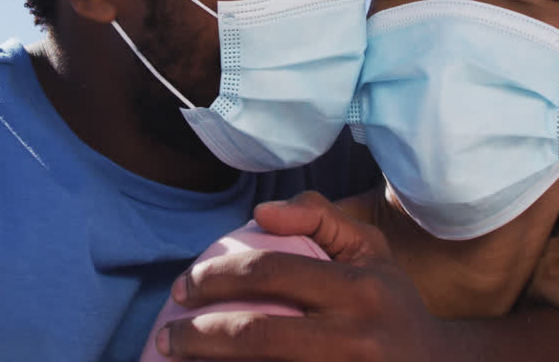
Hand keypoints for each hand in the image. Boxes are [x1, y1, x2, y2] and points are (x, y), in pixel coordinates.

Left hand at [158, 191, 448, 360]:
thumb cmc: (392, 305)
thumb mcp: (371, 250)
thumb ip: (320, 216)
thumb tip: (260, 212)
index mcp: (358, 288)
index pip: (271, 272)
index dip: (216, 277)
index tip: (183, 287)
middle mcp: (354, 336)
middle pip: (257, 335)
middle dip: (197, 336)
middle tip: (166, 335)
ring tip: (178, 359)